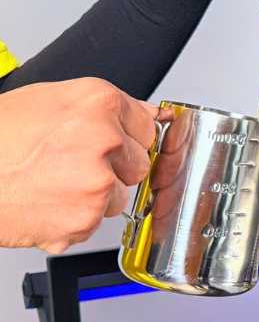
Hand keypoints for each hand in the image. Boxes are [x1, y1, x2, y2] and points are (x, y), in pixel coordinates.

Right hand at [0, 79, 157, 253]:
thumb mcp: (49, 100)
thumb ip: (105, 108)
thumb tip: (149, 113)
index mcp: (99, 103)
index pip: (148, 126)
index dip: (126, 137)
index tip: (108, 144)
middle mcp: (105, 139)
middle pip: (138, 163)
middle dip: (113, 168)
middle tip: (70, 164)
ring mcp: (97, 181)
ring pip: (119, 195)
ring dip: (94, 195)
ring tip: (53, 182)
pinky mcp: (85, 217)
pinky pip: (95, 221)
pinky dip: (74, 219)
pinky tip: (47, 201)